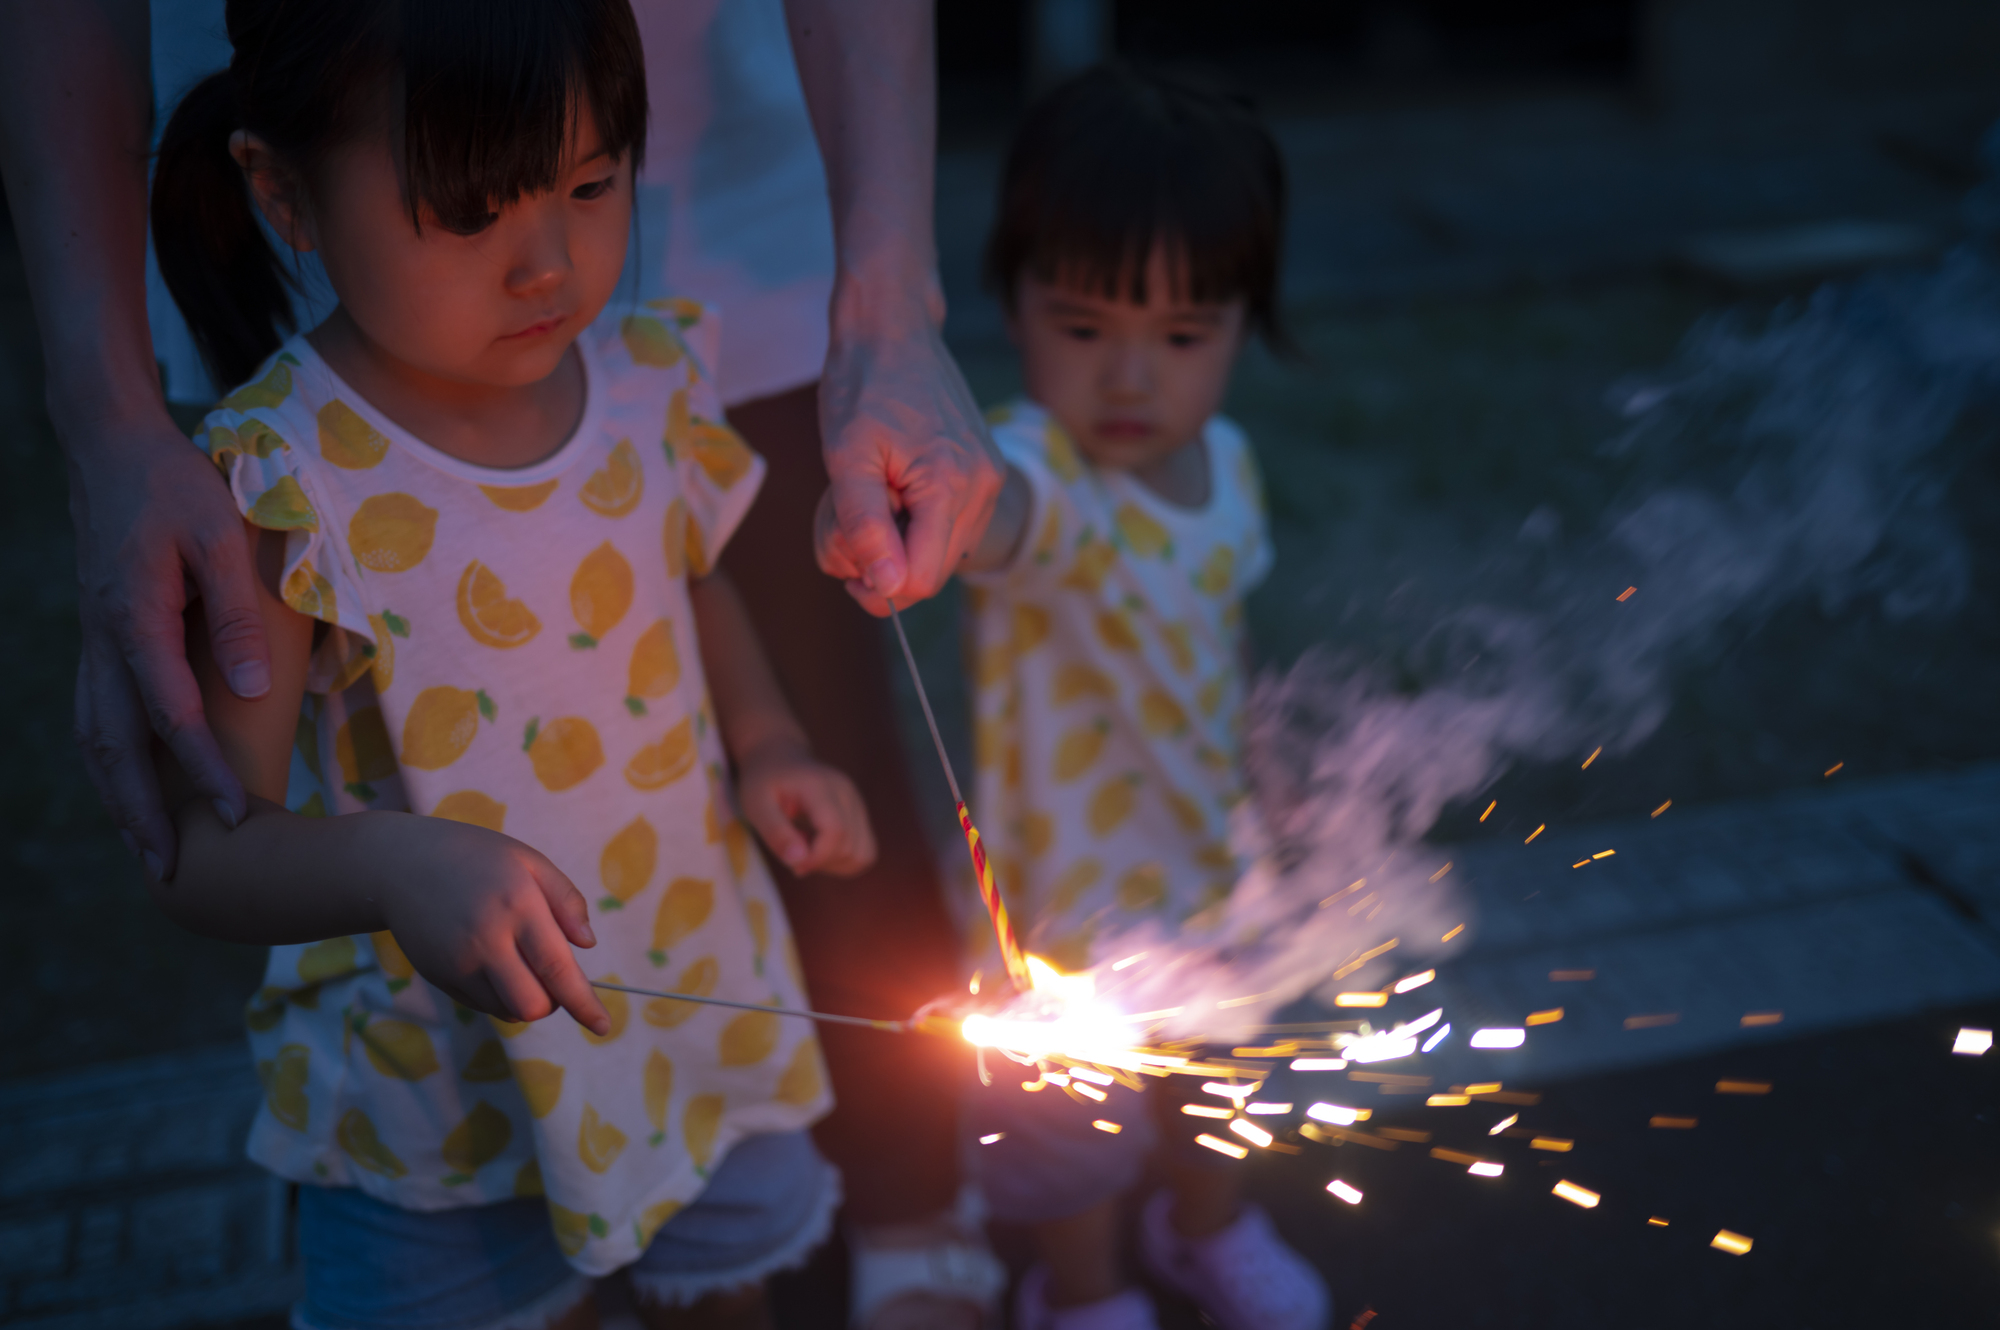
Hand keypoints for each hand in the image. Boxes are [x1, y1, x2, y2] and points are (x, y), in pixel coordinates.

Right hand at [65, 403, 271, 877]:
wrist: (111, 448)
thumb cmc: (175, 485)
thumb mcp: (221, 536)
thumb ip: (236, 612)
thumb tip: (250, 692)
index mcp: (133, 618)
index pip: (170, 715)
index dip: (201, 771)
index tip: (237, 815)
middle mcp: (102, 640)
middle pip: (113, 746)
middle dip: (141, 812)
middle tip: (172, 872)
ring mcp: (92, 642)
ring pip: (94, 736)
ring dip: (118, 797)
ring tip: (148, 851)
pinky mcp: (97, 638)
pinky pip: (94, 714)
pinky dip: (109, 762)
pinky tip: (130, 791)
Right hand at [377, 815, 610, 1033]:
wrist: (401, 863)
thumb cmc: (478, 858)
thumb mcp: (529, 861)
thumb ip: (566, 900)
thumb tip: (587, 945)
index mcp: (518, 905)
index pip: (558, 968)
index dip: (583, 1003)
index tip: (603, 1027)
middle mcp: (486, 939)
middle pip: (533, 1005)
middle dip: (553, 1003)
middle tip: (552, 976)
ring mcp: (458, 962)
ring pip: (507, 1011)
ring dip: (525, 999)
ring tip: (519, 961)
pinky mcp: (439, 976)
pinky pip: (482, 1006)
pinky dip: (499, 997)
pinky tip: (492, 963)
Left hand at [735, 738, 876, 877]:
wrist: (781, 758)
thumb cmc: (764, 782)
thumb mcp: (755, 805)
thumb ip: (776, 833)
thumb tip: (799, 861)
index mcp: (820, 786)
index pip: (835, 831)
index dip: (817, 857)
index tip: (793, 864)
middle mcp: (846, 793)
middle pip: (849, 847)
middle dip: (820, 862)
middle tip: (793, 850)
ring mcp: (858, 803)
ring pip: (862, 854)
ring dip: (833, 864)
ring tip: (808, 847)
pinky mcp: (861, 815)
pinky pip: (865, 852)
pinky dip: (843, 860)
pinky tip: (820, 847)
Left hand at [814, 310, 1002, 616]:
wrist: (893, 329)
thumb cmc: (863, 384)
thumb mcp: (846, 457)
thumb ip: (867, 526)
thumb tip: (887, 587)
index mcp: (951, 485)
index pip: (920, 580)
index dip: (876, 586)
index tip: (842, 556)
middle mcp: (983, 487)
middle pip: (933, 574)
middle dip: (885, 565)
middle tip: (846, 522)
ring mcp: (989, 480)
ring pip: (943, 555)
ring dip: (899, 545)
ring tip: (869, 499)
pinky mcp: (986, 472)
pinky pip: (952, 528)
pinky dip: (916, 524)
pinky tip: (892, 490)